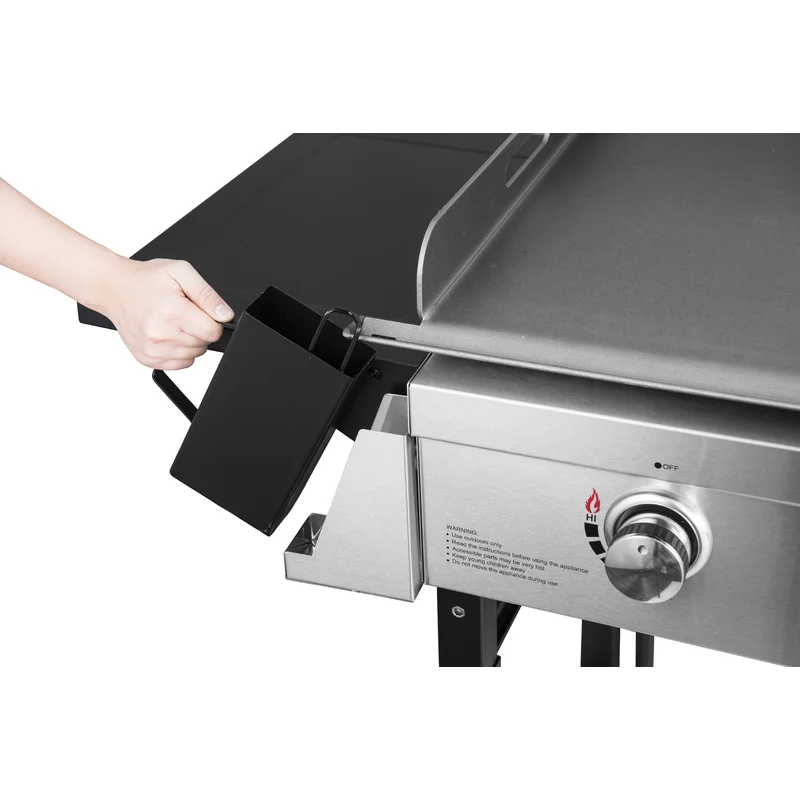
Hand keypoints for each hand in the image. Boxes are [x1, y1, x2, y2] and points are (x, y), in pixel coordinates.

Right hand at [100, 257, 233, 369]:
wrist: (115, 289)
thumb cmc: (147, 280)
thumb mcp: (182, 273)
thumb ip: (208, 295)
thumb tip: (225, 315)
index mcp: (172, 312)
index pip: (213, 332)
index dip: (212, 321)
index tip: (199, 311)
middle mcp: (161, 334)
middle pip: (204, 344)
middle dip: (199, 329)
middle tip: (182, 313)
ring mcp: (153, 350)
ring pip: (193, 356)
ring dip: (189, 341)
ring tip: (173, 322)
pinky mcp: (148, 359)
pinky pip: (179, 364)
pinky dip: (179, 352)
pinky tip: (167, 334)